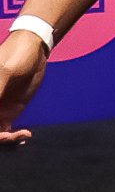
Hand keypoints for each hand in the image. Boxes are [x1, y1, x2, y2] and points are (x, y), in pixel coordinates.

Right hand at [0, 30, 49, 147]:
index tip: (0, 133)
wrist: (33, 49)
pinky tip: (24, 136)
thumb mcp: (6, 70)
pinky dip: (11, 139)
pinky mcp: (6, 114)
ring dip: (4, 142)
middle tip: (11, 136)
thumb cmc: (16, 55)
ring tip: (22, 136)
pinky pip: (3, 133)